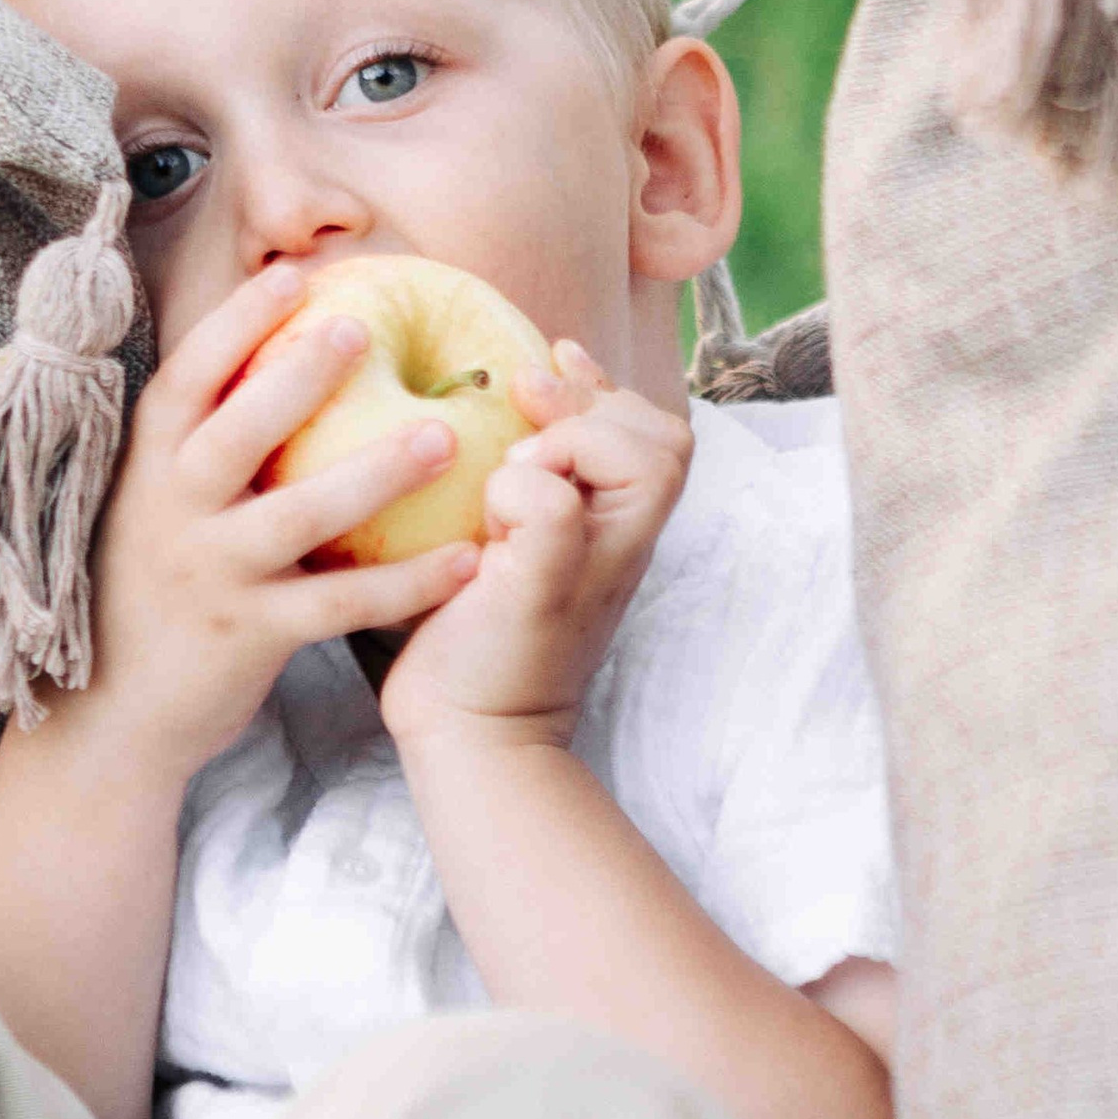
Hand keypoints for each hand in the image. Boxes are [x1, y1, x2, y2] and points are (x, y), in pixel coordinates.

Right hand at [74, 265, 480, 785]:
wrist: (113, 710)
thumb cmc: (154, 582)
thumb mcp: (152, 500)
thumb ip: (201, 439)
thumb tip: (273, 352)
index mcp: (148, 465)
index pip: (186, 379)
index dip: (237, 324)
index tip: (292, 275)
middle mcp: (172, 511)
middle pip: (235, 431)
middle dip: (296, 376)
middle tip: (361, 328)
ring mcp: (210, 574)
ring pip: (298, 516)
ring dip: (375, 474)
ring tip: (444, 437)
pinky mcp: (250, 635)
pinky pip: (340, 604)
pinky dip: (405, 584)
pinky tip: (465, 559)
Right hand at [377, 343, 691, 761]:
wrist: (470, 731)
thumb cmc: (500, 666)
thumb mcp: (530, 592)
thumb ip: (548, 520)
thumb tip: (534, 470)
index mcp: (625, 537)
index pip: (648, 450)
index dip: (585, 435)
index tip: (519, 463)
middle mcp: (612, 527)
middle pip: (646, 430)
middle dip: (585, 400)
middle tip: (521, 396)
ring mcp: (577, 530)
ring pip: (611, 435)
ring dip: (571, 401)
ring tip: (523, 388)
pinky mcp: (534, 534)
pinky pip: (561, 460)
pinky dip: (544, 420)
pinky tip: (512, 399)